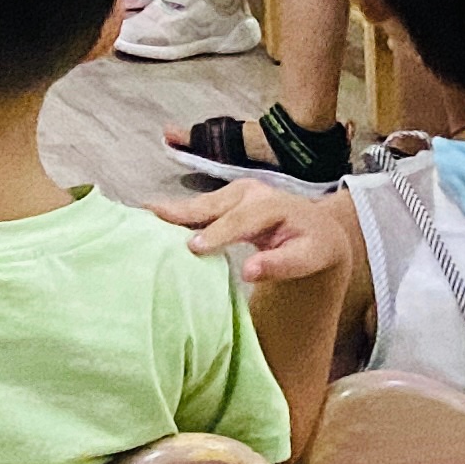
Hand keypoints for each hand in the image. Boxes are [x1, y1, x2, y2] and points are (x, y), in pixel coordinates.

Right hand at [163, 180, 357, 286]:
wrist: (319, 228)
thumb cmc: (313, 247)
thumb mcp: (308, 259)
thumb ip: (280, 265)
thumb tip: (248, 272)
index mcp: (272, 205)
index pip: (240, 221)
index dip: (216, 233)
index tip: (193, 248)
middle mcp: (252, 192)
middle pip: (213, 204)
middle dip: (182, 211)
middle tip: (151, 215)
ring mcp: (238, 191)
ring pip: (203, 202)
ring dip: (174, 209)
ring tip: (144, 212)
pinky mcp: (228, 196)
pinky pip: (202, 205)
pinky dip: (180, 211)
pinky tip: (157, 214)